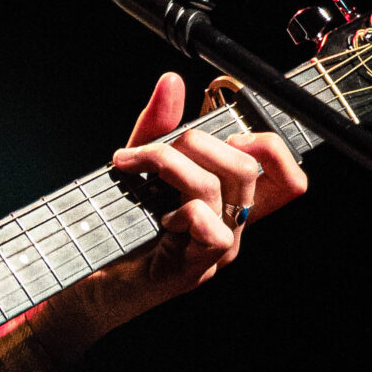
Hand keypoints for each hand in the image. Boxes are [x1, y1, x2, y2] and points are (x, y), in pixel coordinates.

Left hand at [41, 71, 309, 349]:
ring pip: (222, 190)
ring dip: (171, 165)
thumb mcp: (137, 169)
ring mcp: (214, 251)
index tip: (222, 134)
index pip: (288, 176)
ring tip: (131, 167)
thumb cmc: (114, 232)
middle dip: (196, 141)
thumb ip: (157, 127)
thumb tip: (173, 81)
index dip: (269, 145)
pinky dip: (182, 212)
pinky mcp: (192, 270)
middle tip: (150, 149)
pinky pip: (212, 231)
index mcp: (228, 204)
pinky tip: (156, 217)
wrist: (84, 289)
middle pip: (249, 168)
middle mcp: (231, 227)